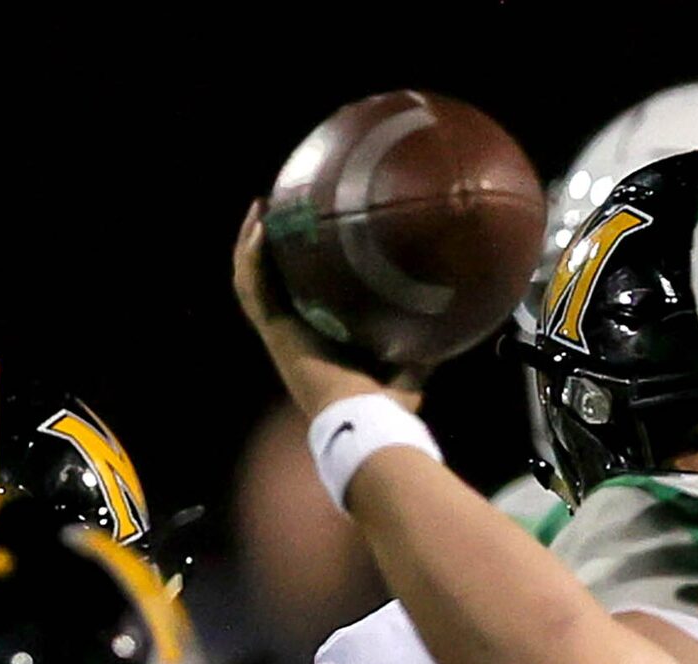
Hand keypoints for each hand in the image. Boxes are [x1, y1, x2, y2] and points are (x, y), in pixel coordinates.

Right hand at [230, 201, 420, 420]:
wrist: (367, 421)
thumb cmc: (387, 408)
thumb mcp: (409, 371)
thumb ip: (419, 350)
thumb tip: (447, 327)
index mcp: (319, 344)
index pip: (302, 298)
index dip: (299, 269)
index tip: (311, 236)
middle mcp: (294, 338)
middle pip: (272, 284)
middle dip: (271, 248)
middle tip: (278, 211)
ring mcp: (281, 335)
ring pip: (254, 281)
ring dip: (253, 245)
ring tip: (262, 208)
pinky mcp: (274, 333)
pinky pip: (253, 288)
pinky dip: (251, 257)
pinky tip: (258, 227)